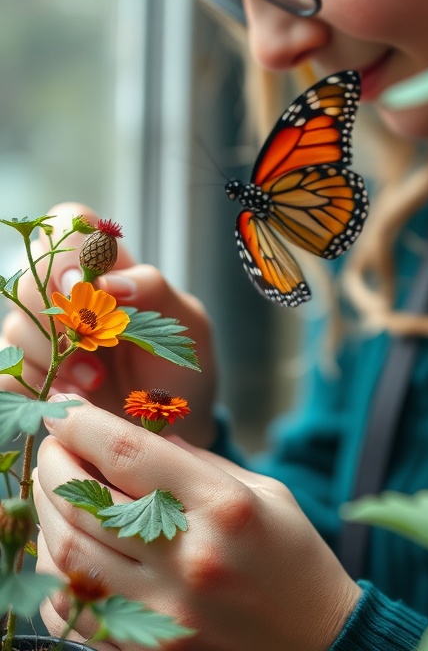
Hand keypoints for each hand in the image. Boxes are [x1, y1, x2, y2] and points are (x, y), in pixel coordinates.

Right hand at [1, 202, 217, 447]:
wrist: (173, 427)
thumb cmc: (180, 364)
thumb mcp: (187, 322)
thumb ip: (154, 290)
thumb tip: (110, 282)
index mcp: (105, 268)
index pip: (66, 222)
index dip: (65, 247)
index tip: (80, 285)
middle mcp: (66, 296)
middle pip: (28, 278)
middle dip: (57, 317)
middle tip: (94, 349)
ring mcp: (44, 337)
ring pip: (13, 327)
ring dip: (51, 357)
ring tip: (94, 382)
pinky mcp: (31, 376)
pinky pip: (6, 373)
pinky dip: (35, 386)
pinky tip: (69, 399)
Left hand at [34, 399, 360, 650]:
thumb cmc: (295, 566)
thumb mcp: (266, 496)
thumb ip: (199, 464)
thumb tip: (138, 437)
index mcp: (224, 510)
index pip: (127, 452)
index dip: (80, 422)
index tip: (60, 407)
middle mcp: (190, 564)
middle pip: (84, 503)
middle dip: (53, 464)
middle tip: (52, 448)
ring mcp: (164, 623)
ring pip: (66, 559)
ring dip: (47, 518)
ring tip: (54, 497)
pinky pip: (74, 616)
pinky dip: (59, 577)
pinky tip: (68, 555)